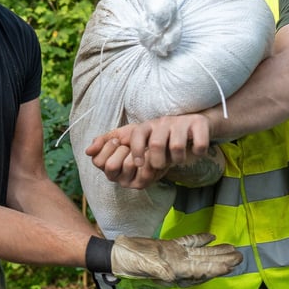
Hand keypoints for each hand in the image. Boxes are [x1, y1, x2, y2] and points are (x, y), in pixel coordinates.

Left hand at [86, 113, 212, 171]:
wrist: (196, 124)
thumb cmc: (163, 136)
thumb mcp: (139, 140)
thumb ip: (113, 145)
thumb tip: (88, 150)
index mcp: (147, 126)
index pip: (136, 136)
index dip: (137, 153)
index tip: (140, 165)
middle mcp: (163, 122)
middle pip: (156, 145)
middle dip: (158, 162)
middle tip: (160, 166)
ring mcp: (182, 123)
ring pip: (177, 147)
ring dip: (177, 159)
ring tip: (177, 160)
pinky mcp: (200, 125)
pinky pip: (200, 144)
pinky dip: (199, 151)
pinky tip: (197, 152)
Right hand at [86, 136, 167, 188]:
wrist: (155, 139)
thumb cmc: (134, 138)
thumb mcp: (116, 135)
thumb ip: (101, 141)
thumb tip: (87, 151)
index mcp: (104, 164)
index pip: (97, 161)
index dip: (107, 147)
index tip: (116, 141)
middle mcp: (113, 176)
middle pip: (110, 166)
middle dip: (121, 151)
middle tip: (127, 147)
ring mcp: (126, 182)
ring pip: (127, 166)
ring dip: (134, 153)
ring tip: (139, 151)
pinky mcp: (140, 184)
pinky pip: (142, 172)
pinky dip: (146, 158)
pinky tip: (148, 154)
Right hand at [111, 233, 241, 287]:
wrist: (114, 254)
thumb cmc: (127, 261)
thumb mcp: (142, 265)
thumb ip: (158, 269)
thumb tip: (172, 274)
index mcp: (173, 270)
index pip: (199, 270)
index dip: (215, 268)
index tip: (230, 265)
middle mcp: (177, 265)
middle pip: (204, 263)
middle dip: (222, 261)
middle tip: (240, 257)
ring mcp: (174, 256)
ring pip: (199, 253)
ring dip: (216, 252)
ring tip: (232, 250)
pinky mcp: (168, 247)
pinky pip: (187, 243)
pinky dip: (199, 240)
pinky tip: (211, 237)